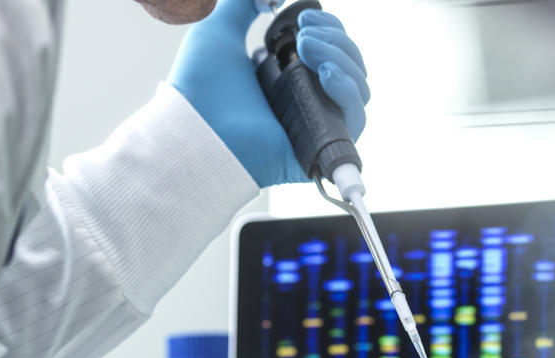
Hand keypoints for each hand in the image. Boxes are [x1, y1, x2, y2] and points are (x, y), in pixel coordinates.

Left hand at [169, 1, 369, 186]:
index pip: (333, 51)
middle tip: (304, 33)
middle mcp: (308, 100)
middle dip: (336, 39)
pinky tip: (327, 74)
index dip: (330, 29)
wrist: (195, 125)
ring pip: (358, 89)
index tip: (306, 17)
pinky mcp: (322, 146)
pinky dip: (348, 90)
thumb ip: (241, 3)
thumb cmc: (201, 87)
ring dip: (342, 58)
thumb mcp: (219, 28)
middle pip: (351, 66)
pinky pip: (356, 119)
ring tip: (308, 48)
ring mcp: (317, 124)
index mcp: (290, 76)